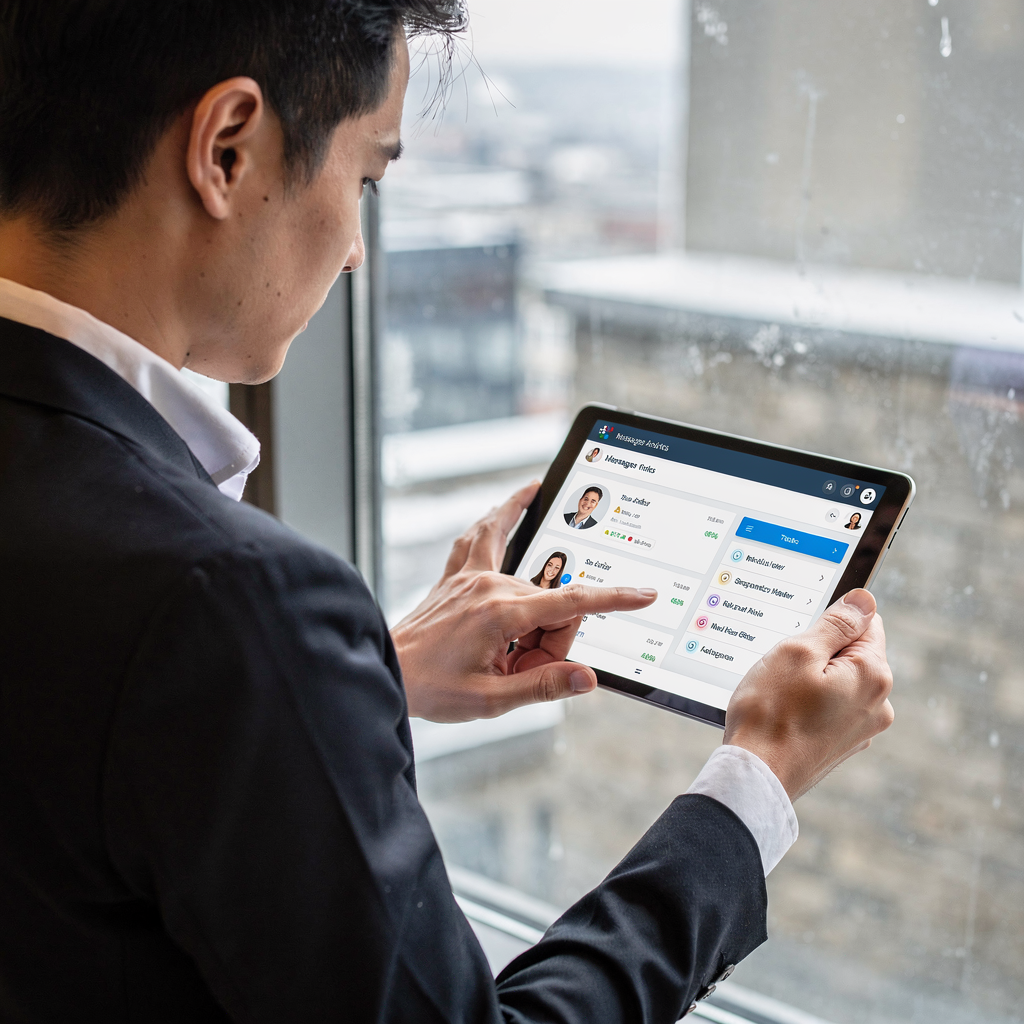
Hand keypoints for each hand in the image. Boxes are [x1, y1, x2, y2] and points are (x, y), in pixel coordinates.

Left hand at [391, 482, 656, 722]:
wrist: (384, 670)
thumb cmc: (430, 688)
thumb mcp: (491, 700)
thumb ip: (544, 685)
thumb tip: (587, 677)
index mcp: (501, 613)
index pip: (573, 603)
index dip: (614, 599)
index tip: (645, 594)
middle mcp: (489, 583)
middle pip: (552, 604)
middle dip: (549, 642)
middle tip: (515, 672)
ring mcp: (472, 573)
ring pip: (531, 580)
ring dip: (534, 612)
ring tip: (519, 637)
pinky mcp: (459, 572)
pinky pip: (484, 533)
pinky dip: (503, 514)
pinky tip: (520, 495)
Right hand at [723, 589, 893, 800]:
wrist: (755, 776)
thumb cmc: (771, 712)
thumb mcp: (798, 651)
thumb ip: (836, 623)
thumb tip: (865, 599)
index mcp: (873, 675)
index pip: (865, 622)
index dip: (828, 622)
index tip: (801, 638)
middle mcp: (878, 704)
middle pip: (851, 653)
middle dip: (818, 651)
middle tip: (784, 666)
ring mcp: (861, 729)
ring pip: (837, 681)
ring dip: (810, 678)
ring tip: (779, 693)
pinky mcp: (842, 745)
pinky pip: (828, 707)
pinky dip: (808, 703)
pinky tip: (783, 713)